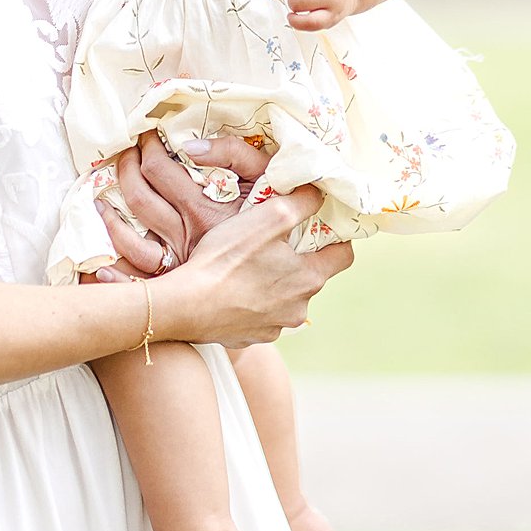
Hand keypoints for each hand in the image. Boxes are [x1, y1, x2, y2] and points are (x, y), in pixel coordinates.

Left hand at [95, 130, 269, 275]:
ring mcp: (180, 264)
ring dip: (110, 219)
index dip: (147, 148)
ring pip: (129, 241)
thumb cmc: (283, 228)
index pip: (159, 171)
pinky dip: (116, 277)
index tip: (147, 135)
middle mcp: (186, 237)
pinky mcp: (180, 287)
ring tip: (103, 201)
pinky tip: (100, 269)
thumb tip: (190, 146)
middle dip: (125, 170)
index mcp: (204, 210)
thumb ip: (233, 154)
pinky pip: (138, 284)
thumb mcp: (268, 181)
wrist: (292, 282)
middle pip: (139, 198)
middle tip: (126, 155)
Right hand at [156, 188, 353, 346]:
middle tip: (273, 240)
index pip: (343, 256)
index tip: (320, 225)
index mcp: (310, 279)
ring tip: (246, 264)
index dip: (335, 237)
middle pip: (311, 276)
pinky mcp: (251, 336)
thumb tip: (319, 193)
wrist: (186, 305)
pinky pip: (260, 314)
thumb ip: (301, 202)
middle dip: (297, 258)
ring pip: (285, 297)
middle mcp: (299, 308)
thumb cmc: (227, 258)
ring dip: (274, 281)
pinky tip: (231, 288)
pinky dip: (252, 301)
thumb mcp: (269, 217)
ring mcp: (275, 326)